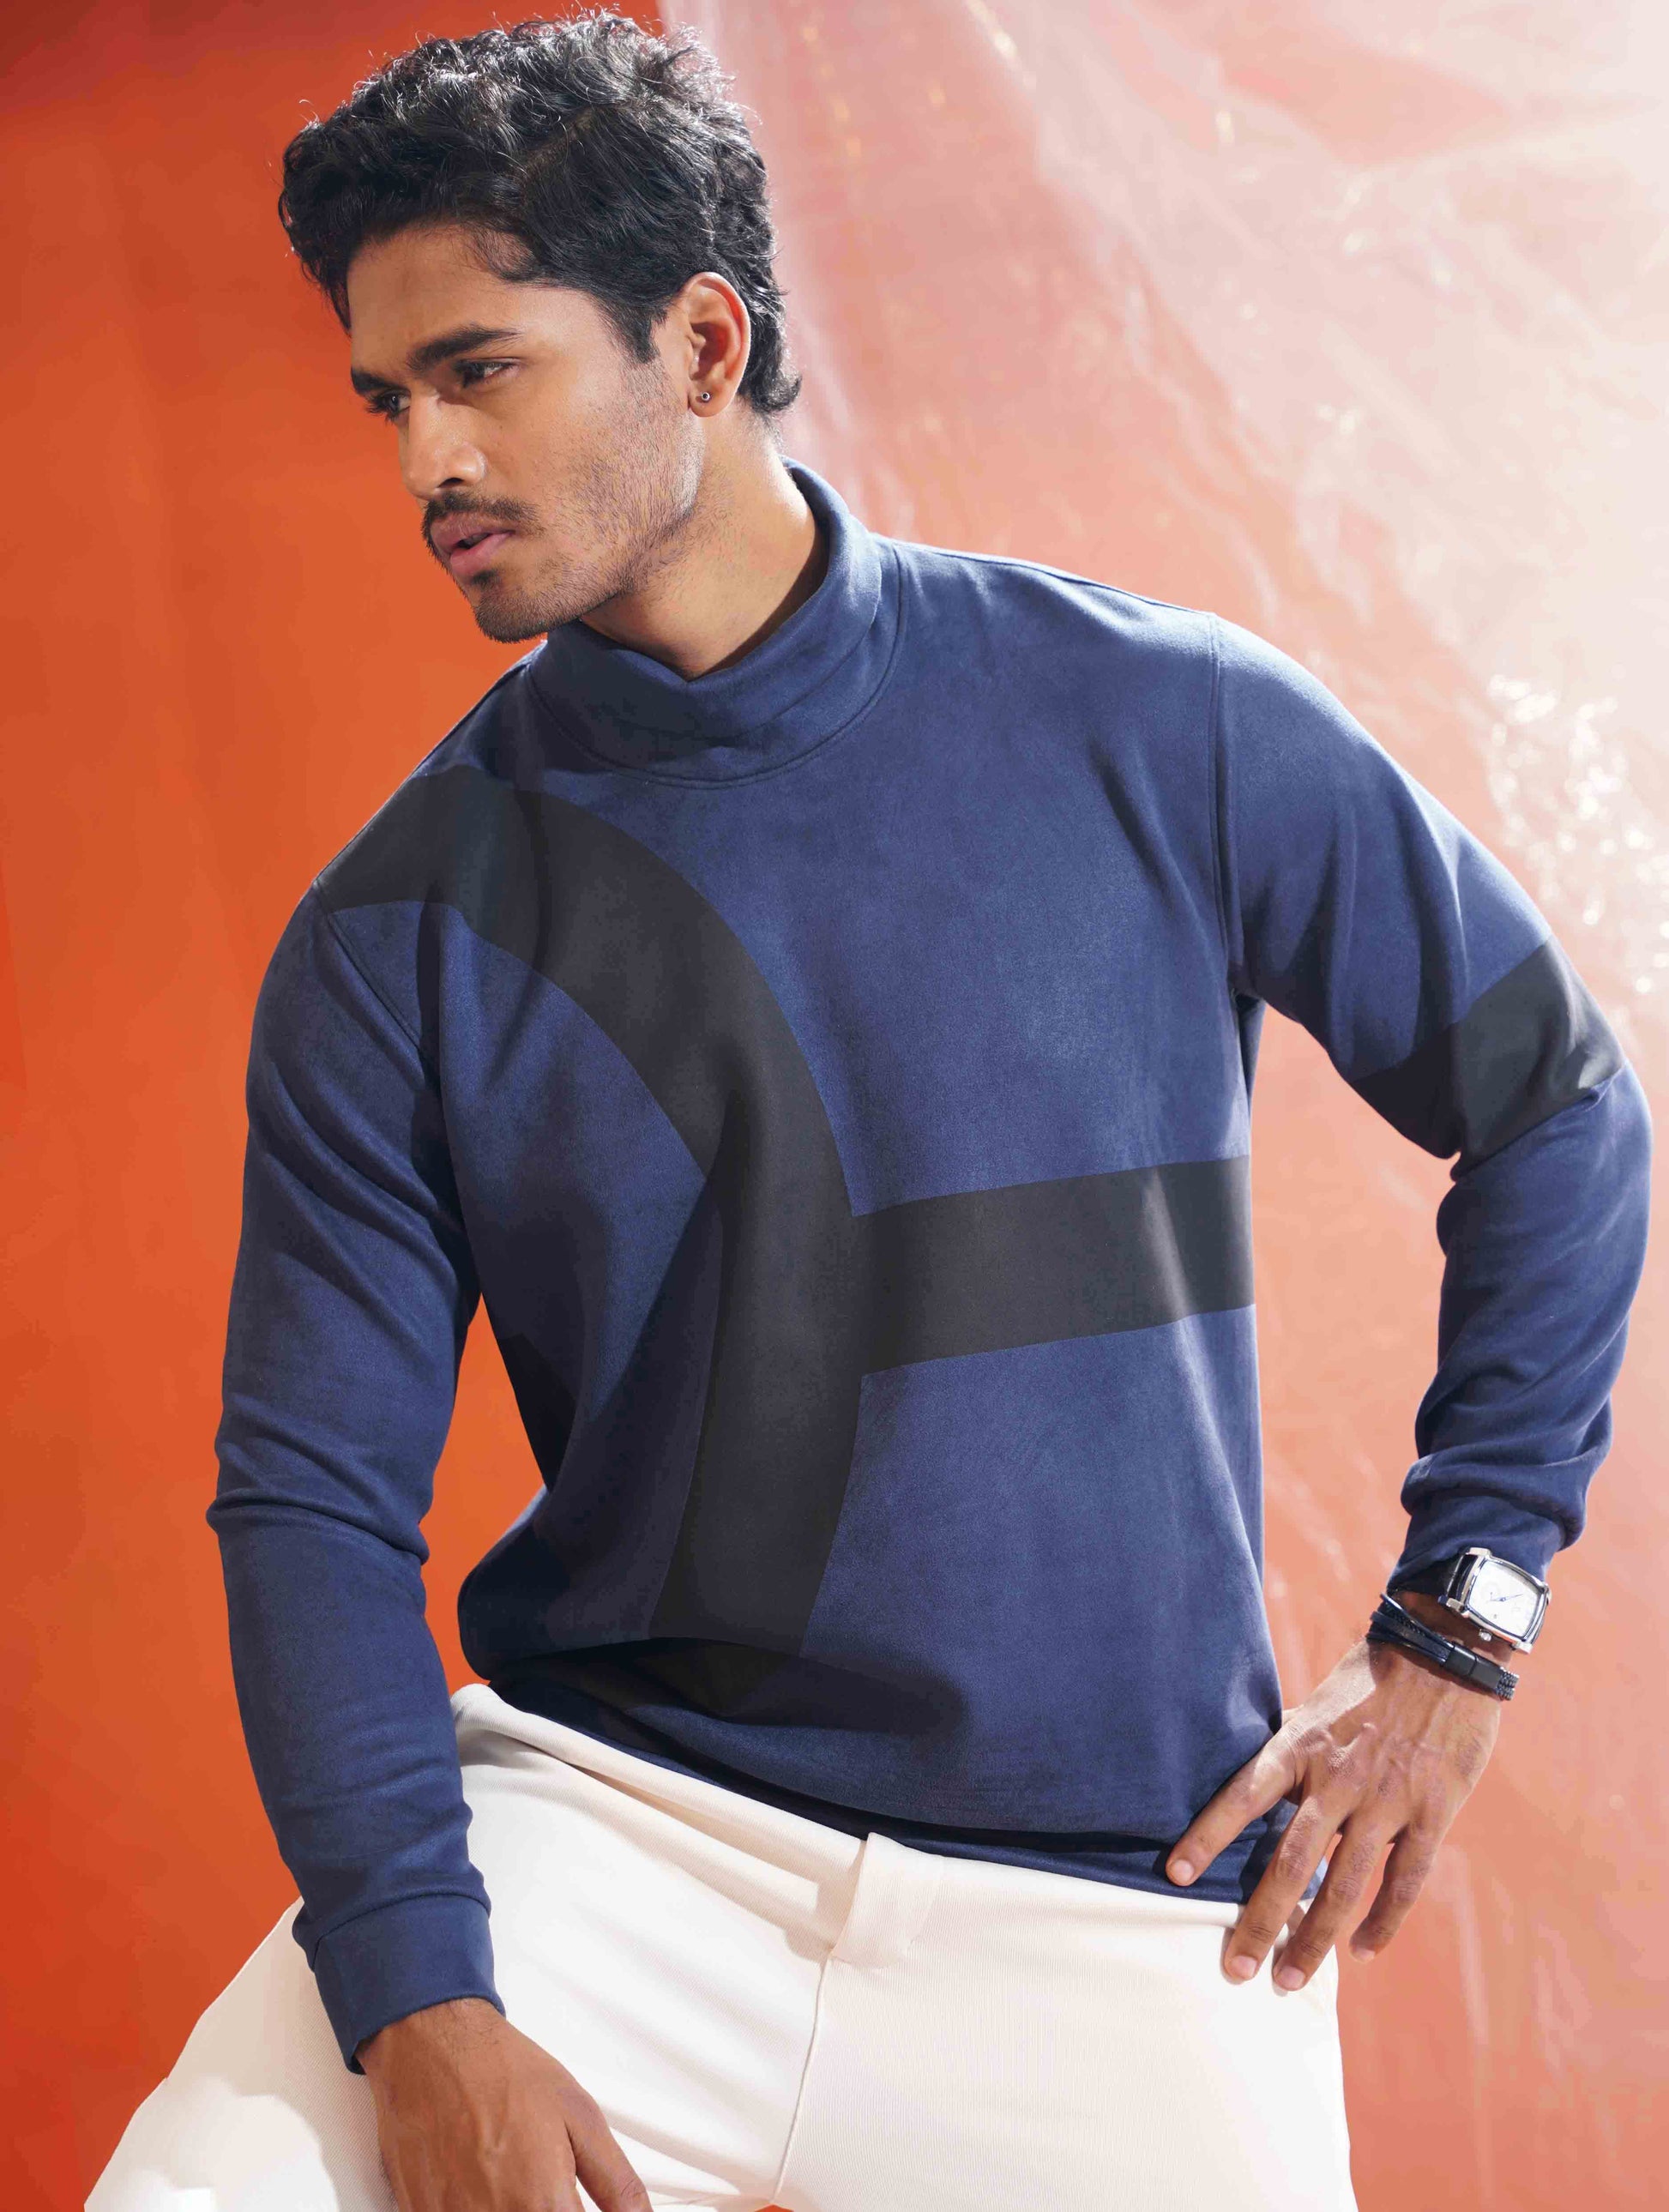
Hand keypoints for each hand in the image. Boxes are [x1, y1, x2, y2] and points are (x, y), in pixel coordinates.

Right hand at [358, 1997, 650, 2211]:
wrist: (434, 2045)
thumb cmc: (501, 2070)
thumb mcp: (580, 2115)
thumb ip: (616, 2182)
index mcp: (542, 2203)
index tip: (577, 2203)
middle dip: (549, 2207)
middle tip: (545, 2181)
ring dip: (515, 2205)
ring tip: (515, 2175)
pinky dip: (476, 2204)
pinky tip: (483, 2180)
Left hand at [1165, 1629, 1505, 1990]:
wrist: (1446, 1655)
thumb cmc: (1370, 1678)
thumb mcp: (1317, 1704)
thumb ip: (1290, 1744)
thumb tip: (1254, 1771)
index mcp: (1301, 1745)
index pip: (1242, 1796)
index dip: (1208, 1837)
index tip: (1175, 1877)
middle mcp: (1338, 1777)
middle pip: (1291, 1863)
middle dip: (1261, 1921)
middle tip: (1236, 1970)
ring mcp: (1387, 1799)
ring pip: (1345, 1885)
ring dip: (1315, 1938)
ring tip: (1289, 1979)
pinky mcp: (1432, 1812)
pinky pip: (1404, 1880)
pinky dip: (1382, 1921)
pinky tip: (1361, 1950)